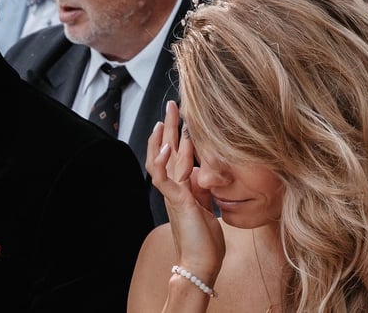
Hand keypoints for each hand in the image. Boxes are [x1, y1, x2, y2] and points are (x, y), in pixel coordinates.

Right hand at [146, 100, 224, 280]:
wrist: (200, 264)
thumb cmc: (206, 240)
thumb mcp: (208, 206)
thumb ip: (203, 188)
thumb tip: (205, 172)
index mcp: (183, 188)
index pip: (179, 154)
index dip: (181, 134)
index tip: (186, 115)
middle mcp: (174, 187)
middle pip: (167, 149)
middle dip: (170, 126)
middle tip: (171, 104)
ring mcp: (172, 193)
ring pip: (160, 159)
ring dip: (162, 137)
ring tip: (165, 118)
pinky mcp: (175, 200)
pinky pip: (162, 176)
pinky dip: (161, 159)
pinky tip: (165, 145)